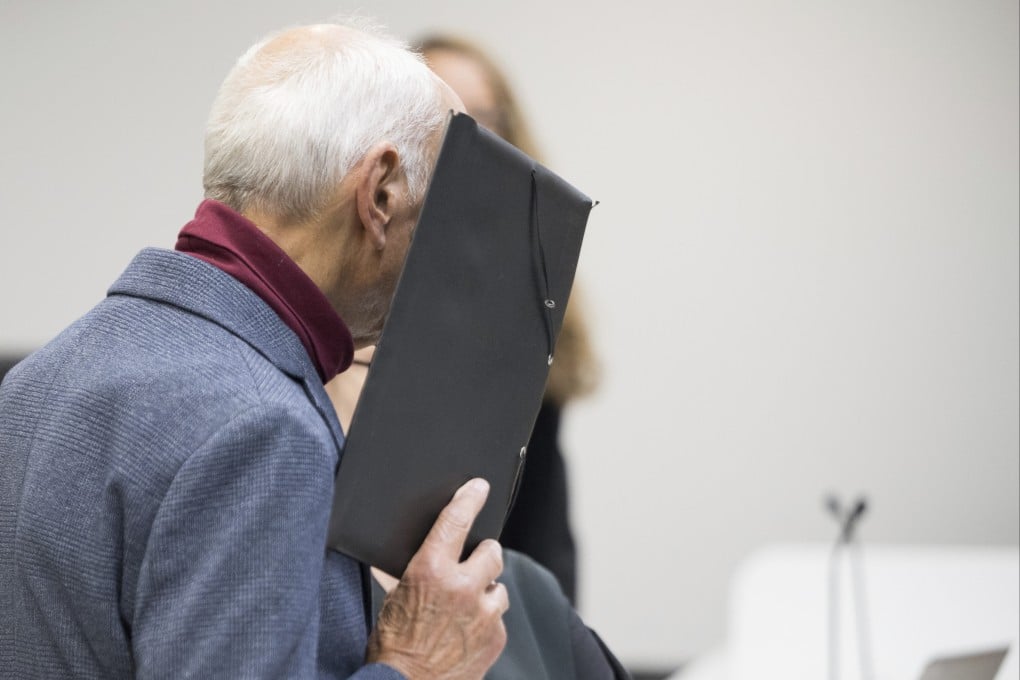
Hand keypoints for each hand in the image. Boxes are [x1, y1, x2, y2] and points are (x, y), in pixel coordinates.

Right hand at [366, 478, 508, 678]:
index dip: (470, 498)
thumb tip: (415, 552)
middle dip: (482, 555)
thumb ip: (412, 571)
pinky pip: (498, 617)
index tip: (479, 487)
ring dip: (485, 592)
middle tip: (470, 566)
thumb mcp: (393, 598)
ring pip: (499, 586)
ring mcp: (484, 614)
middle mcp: (462, 587)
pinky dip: (486, 620)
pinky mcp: (496, 637)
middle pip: (492, 551)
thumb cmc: (392, 645)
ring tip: (463, 608)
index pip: (457, 519)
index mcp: (431, 570)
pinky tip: (466, 631)